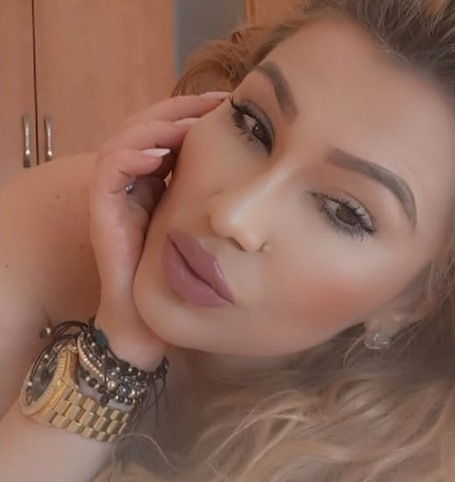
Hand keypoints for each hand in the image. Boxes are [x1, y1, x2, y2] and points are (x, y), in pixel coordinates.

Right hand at [89, 92, 228, 368]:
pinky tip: (162, 155)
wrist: (149, 318)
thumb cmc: (181, 276)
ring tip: (191, 122)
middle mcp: (136, 180)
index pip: (171, 131)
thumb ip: (218, 200)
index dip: (195, 113)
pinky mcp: (103, 209)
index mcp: (159, 180)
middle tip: (217, 101)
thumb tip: (263, 178)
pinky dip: (133, 156)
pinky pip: (110, 170)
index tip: (232, 103)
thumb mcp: (206, 227)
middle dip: (181, 109)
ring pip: (128, 139)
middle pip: (149, 126)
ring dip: (158, 126)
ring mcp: (118, 193)